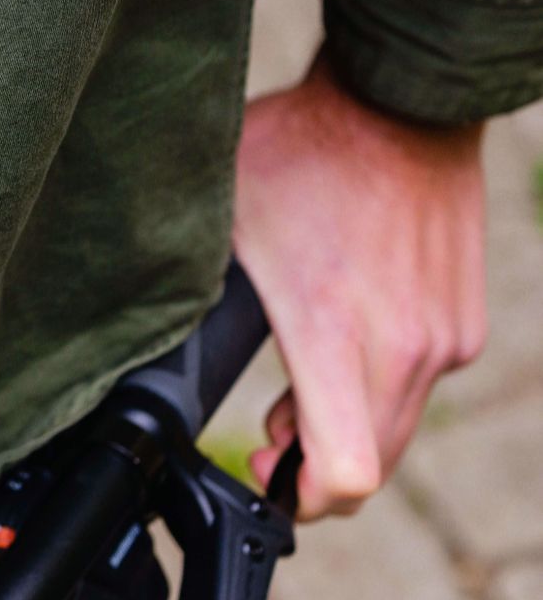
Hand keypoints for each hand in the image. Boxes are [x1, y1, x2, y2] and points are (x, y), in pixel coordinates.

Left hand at [233, 52, 487, 517]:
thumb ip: (197, 294)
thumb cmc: (300, 150)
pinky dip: (379, 391)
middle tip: (265, 445)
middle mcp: (402, 347)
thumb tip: (136, 337)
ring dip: (346, 430)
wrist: (399, 101)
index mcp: (333, 332)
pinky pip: (418, 386)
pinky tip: (341, 352)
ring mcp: (443, 339)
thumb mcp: (220, 223)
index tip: (264, 480)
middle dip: (314, 472)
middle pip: (370, 466)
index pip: (342, 472)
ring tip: (294, 397)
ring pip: (395, 428)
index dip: (300, 499)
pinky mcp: (463, 324)